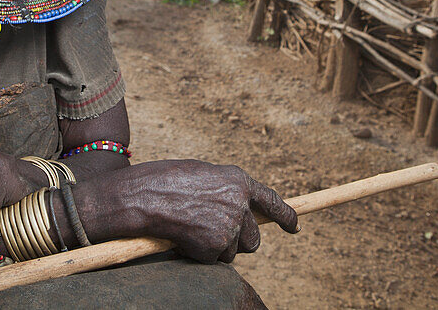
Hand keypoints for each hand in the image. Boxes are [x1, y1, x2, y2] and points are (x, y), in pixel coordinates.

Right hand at [89, 159, 298, 263]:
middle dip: (238, 243)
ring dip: (214, 248)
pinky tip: (182, 237)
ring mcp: (230, 226)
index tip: (295, 227)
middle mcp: (240, 203)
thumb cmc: (164, 182)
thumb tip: (238, 214)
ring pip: (233, 252)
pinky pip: (212, 260)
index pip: (272, 202)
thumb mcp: (202, 176)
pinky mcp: (216, 246)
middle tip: (211, 234)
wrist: (142, 196)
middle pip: (253, 239)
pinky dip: (197, 254)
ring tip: (189, 229)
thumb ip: (224, 192)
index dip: (286, 216)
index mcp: (238, 180)